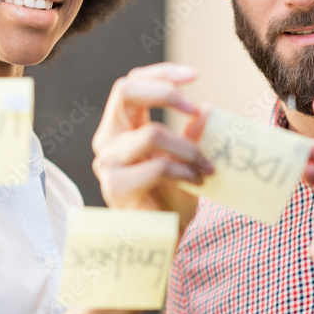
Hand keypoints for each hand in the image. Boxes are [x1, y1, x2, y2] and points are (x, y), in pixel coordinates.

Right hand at [92, 63, 212, 233]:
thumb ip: (190, 135)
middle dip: (165, 92)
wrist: (162, 240)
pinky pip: (158, 166)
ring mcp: (108, 162)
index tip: (194, 75)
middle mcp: (107, 140)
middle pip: (126, 91)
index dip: (161, 73)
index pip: (132, 83)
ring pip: (151, 134)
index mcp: (120, 127)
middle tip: (194, 109)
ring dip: (188, 147)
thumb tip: (206, 110)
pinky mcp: (116, 186)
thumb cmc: (170, 199)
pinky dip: (185, 170)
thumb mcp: (185, 160)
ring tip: (206, 165)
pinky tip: (198, 181)